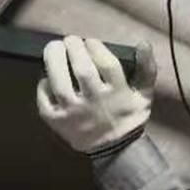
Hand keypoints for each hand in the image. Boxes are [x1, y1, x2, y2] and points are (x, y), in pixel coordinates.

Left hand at [36, 36, 156, 156]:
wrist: (115, 149)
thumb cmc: (128, 115)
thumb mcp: (145, 92)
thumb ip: (147, 68)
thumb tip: (144, 43)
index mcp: (117, 93)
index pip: (107, 64)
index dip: (96, 47)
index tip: (90, 41)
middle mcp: (95, 102)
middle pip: (82, 70)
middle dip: (74, 48)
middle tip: (70, 39)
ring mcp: (74, 113)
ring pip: (60, 84)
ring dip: (54, 61)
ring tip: (54, 47)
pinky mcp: (57, 122)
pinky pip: (45, 101)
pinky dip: (43, 86)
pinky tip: (47, 77)